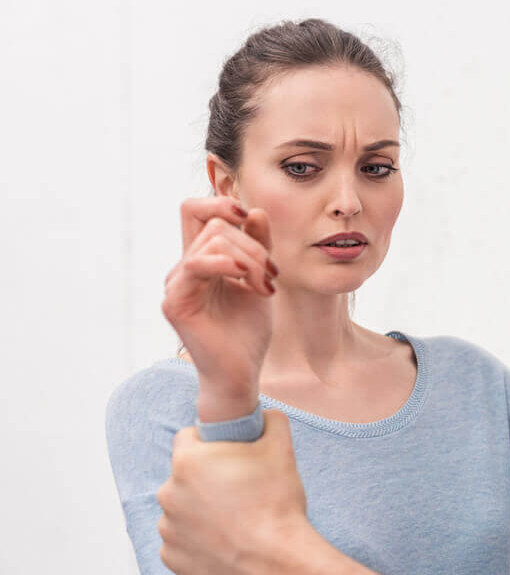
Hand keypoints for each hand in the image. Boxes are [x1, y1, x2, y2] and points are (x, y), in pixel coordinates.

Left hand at [157, 410, 307, 574]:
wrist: (276, 563)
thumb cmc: (275, 505)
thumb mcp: (281, 449)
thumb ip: (271, 421)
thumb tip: (267, 416)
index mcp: (188, 461)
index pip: (188, 437)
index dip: (211, 442)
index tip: (230, 455)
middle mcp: (169, 493)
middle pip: (185, 475)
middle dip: (207, 479)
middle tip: (240, 489)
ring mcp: (168, 529)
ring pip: (183, 509)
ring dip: (202, 511)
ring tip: (236, 520)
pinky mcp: (172, 559)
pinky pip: (183, 541)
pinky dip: (200, 541)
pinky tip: (228, 543)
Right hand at [161, 197, 276, 421]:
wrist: (242, 371)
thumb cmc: (248, 330)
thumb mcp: (260, 278)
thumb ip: (258, 245)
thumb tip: (254, 210)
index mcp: (201, 259)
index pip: (196, 210)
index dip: (221, 203)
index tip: (250, 219)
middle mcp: (183, 267)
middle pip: (213, 223)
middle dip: (252, 243)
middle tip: (271, 274)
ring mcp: (176, 283)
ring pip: (212, 240)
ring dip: (249, 258)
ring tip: (264, 286)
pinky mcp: (175, 301)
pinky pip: (197, 264)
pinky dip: (228, 265)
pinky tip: (248, 282)